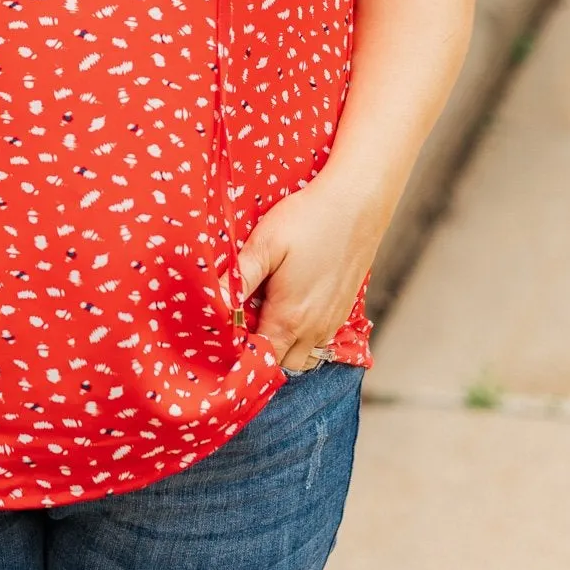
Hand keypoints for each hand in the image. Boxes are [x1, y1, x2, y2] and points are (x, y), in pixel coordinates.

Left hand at [225, 173, 384, 373]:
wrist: (356, 205)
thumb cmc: (308, 220)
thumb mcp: (265, 244)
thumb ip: (239, 278)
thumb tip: (213, 301)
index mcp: (290, 318)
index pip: (261, 359)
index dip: (241, 354)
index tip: (225, 338)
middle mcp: (314, 329)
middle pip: (282, 364)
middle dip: (261, 354)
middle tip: (242, 327)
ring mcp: (332, 322)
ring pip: (304, 355)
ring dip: (284, 347)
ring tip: (265, 320)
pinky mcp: (343, 311)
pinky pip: (320, 341)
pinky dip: (303, 337)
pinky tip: (292, 310)